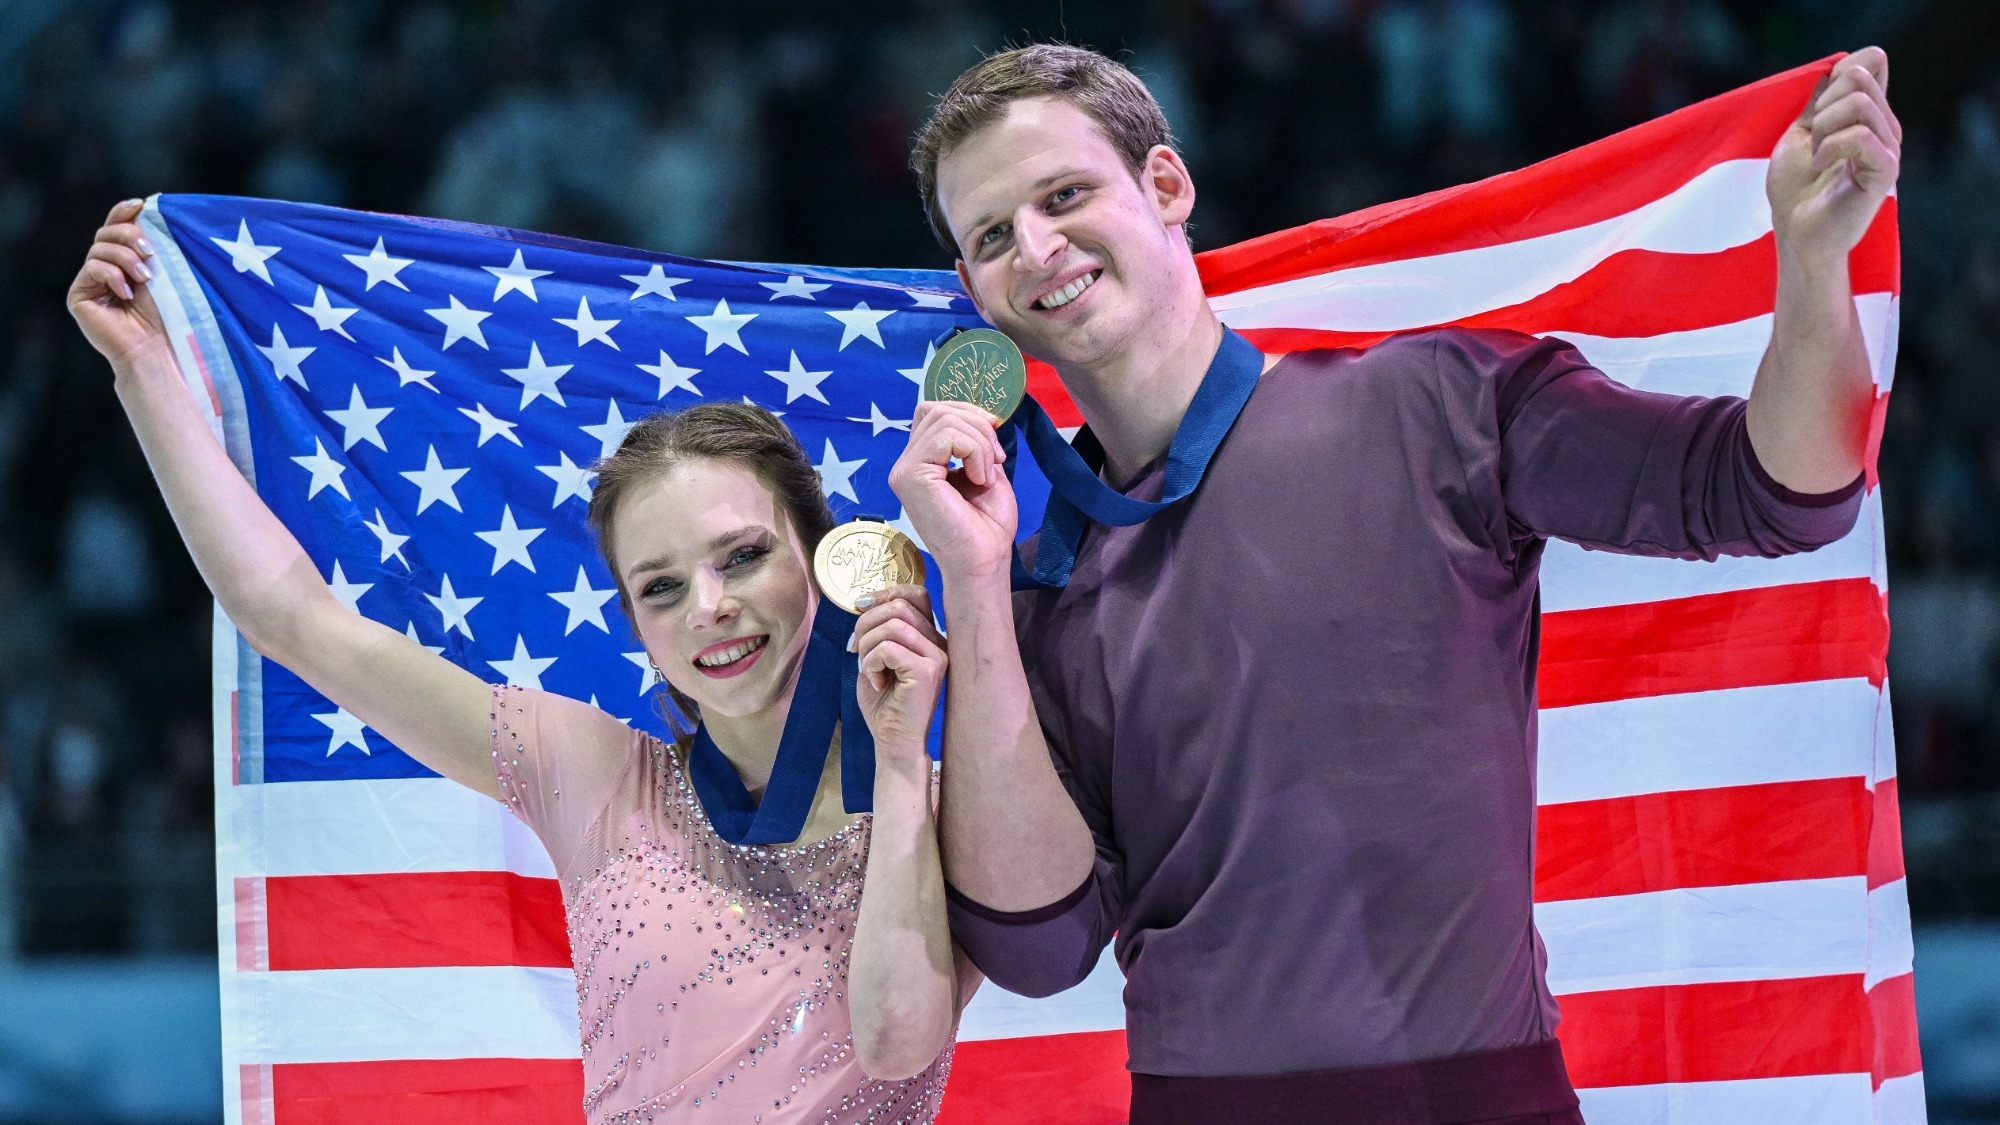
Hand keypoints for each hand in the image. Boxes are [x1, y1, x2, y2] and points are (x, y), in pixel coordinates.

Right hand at [68, 199, 172, 369]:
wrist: (157, 350)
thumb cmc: (170, 316)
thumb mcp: (166, 273)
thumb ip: (155, 245)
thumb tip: (149, 209)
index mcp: (125, 262)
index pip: (117, 227)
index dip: (124, 212)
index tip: (141, 204)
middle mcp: (104, 269)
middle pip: (106, 232)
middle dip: (129, 235)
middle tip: (150, 252)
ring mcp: (90, 282)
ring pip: (99, 248)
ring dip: (125, 258)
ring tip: (145, 278)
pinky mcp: (79, 295)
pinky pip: (91, 268)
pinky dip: (112, 275)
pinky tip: (127, 292)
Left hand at [851, 584, 946, 773]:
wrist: (894, 742)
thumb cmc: (885, 704)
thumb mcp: (878, 658)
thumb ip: (879, 630)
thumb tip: (864, 603)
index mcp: (930, 637)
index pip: (917, 594)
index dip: (886, 593)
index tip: (860, 608)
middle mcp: (939, 643)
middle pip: (899, 606)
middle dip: (866, 623)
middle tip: (854, 649)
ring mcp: (936, 656)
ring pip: (892, 625)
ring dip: (867, 645)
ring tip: (867, 668)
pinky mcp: (928, 671)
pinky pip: (888, 648)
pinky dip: (871, 662)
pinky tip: (876, 682)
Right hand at [888, 401, 1017, 582]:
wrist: (984, 562)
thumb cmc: (987, 527)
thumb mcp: (985, 471)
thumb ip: (975, 444)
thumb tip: (981, 416)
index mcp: (921, 463)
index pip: (933, 412)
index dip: (967, 414)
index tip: (994, 441)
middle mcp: (906, 465)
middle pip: (936, 409)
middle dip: (977, 425)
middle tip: (996, 460)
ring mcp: (904, 471)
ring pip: (943, 419)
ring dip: (980, 443)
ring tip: (986, 476)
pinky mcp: (910, 477)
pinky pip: (947, 437)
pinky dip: (974, 452)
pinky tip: (979, 480)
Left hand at [1767, 48, 1900, 270]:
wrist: (1796, 234)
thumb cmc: (1795, 190)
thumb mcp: (1800, 135)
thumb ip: (1820, 102)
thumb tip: (1839, 67)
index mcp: (1866, 116)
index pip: (1872, 62)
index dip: (1838, 72)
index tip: (1816, 110)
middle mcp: (1884, 127)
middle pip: (1859, 77)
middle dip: (1822, 105)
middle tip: (1813, 142)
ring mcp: (1888, 148)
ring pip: (1860, 103)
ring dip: (1824, 128)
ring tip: (1817, 156)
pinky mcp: (1886, 170)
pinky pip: (1861, 136)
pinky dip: (1830, 147)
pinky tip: (1820, 167)